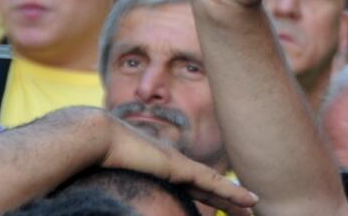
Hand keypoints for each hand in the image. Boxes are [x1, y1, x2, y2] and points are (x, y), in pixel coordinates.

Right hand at [94, 109, 257, 213]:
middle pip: (208, 186)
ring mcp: (179, 165)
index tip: (223, 205)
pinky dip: (232, 193)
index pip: (191, 186)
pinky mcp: (180, 168)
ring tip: (255, 207)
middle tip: (248, 208)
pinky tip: (250, 201)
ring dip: (235, 198)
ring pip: (215, 185)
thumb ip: (121, 183)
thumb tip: (101, 203)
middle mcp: (174, 164)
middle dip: (227, 198)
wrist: (93, 138)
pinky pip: (212, 184)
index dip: (208, 195)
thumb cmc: (92, 158)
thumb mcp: (112, 176)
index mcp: (161, 168)